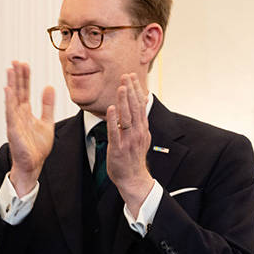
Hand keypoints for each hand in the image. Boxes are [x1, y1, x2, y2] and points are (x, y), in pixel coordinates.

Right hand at [4, 61, 54, 194]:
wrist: (33, 165)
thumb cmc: (37, 147)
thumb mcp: (47, 122)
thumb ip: (47, 105)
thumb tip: (49, 87)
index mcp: (25, 112)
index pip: (24, 91)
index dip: (25, 77)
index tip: (24, 64)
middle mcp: (18, 114)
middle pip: (17, 91)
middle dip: (17, 76)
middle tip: (16, 61)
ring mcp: (14, 121)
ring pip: (12, 99)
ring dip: (11, 84)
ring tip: (10, 70)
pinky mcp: (13, 130)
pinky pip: (10, 113)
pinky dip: (9, 101)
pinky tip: (8, 89)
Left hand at [106, 73, 153, 214]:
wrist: (133, 178)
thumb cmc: (133, 157)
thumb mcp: (140, 136)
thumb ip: (139, 120)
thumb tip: (141, 103)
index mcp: (142, 128)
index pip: (140, 105)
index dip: (136, 90)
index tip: (132, 77)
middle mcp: (138, 132)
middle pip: (135, 108)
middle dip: (131, 91)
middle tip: (127, 76)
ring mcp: (129, 140)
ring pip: (127, 117)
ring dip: (124, 101)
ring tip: (122, 87)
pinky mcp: (118, 148)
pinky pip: (115, 132)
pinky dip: (113, 120)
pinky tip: (111, 109)